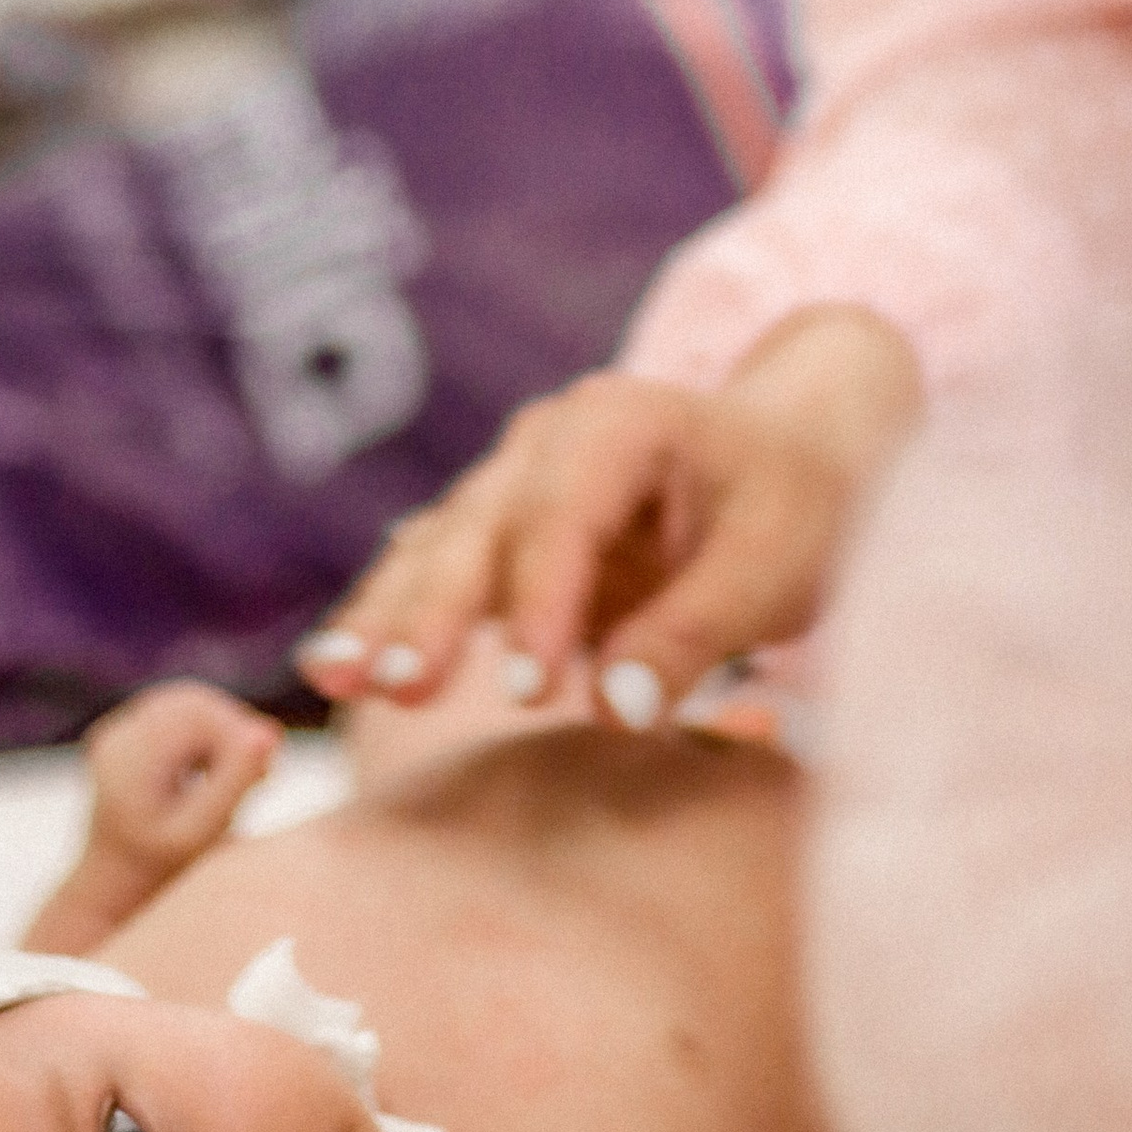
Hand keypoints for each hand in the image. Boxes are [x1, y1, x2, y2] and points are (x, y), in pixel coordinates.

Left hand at [24, 679, 283, 952]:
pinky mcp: (130, 738)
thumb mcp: (202, 831)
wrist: (117, 888)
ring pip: (188, 706)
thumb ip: (234, 781)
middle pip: (192, 703)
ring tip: (247, 776)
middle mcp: (117, 738)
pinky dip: (208, 736)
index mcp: (127, 759)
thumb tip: (269, 733)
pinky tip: (222, 773)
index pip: (195, 713)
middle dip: (234, 730)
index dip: (240, 730)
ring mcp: (119, 734)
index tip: (268, 770)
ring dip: (225, 733)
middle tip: (264, 774)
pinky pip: (179, 716)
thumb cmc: (161, 870)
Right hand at [298, 305, 921, 726]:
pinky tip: (337, 670)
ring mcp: (514, 485)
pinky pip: (434, 575)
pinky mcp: (500, 539)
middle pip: (479, 527)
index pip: (564, 512)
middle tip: (401, 687)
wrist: (795, 465)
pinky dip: (391, 619)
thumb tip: (616, 710)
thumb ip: (697, 633)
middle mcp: (548, 441)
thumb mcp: (776, 567)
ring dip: (390, 615)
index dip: (543, 600)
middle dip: (435, 608)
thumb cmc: (795, 508)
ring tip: (337, 681)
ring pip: (439, 550)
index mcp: (620, 421)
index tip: (531, 689)